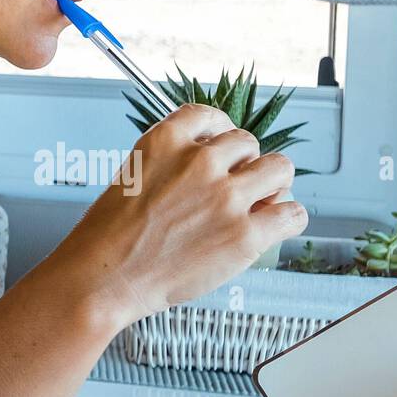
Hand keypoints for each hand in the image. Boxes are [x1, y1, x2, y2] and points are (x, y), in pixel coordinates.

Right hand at [57, 103, 308, 326]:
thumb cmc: (111, 236)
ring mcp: (225, 197)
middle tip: (237, 188)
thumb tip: (214, 161)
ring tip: (261, 203)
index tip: (222, 152)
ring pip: (280, 168)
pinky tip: (274, 226)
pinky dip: (288, 219)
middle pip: (249, 142)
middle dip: (246, 164)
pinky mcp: (243, 235)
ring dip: (274, 184)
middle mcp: (199, 161)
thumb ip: (173, 159)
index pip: (212, 116)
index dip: (221, 135)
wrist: (104, 279)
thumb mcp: (134, 173)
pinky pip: (292, 213)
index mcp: (167, 140)